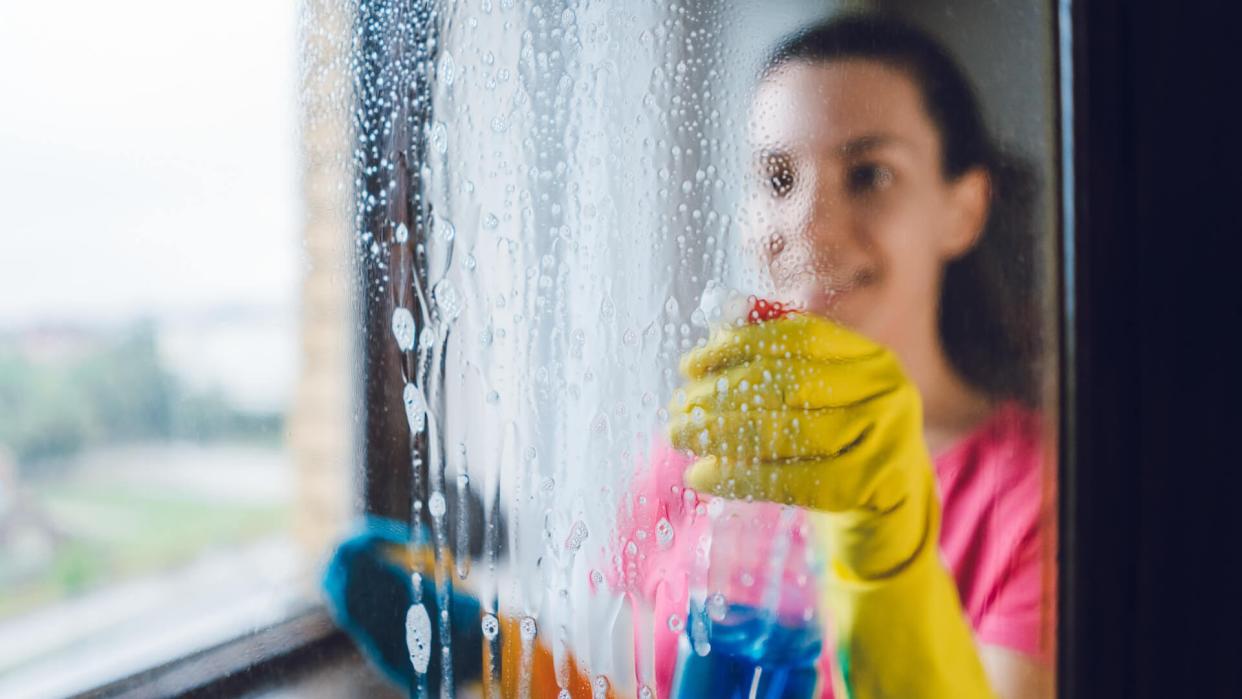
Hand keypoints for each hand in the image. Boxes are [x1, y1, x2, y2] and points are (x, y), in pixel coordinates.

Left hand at [668, 312, 929, 577]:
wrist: (888, 519)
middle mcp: (887, 388)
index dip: (738, 345)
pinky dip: (742, 478)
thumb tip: (718, 320)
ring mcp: (891, 436)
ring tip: (678, 436)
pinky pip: (798, 480)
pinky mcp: (879, 486)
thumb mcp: (812, 402)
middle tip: (677, 409)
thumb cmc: (836, 452)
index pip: (798, 335)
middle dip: (722, 393)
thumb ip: (773, 358)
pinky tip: (702, 476)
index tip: (689, 366)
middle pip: (789, 382)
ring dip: (723, 433)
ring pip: (791, 430)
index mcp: (868, 356)